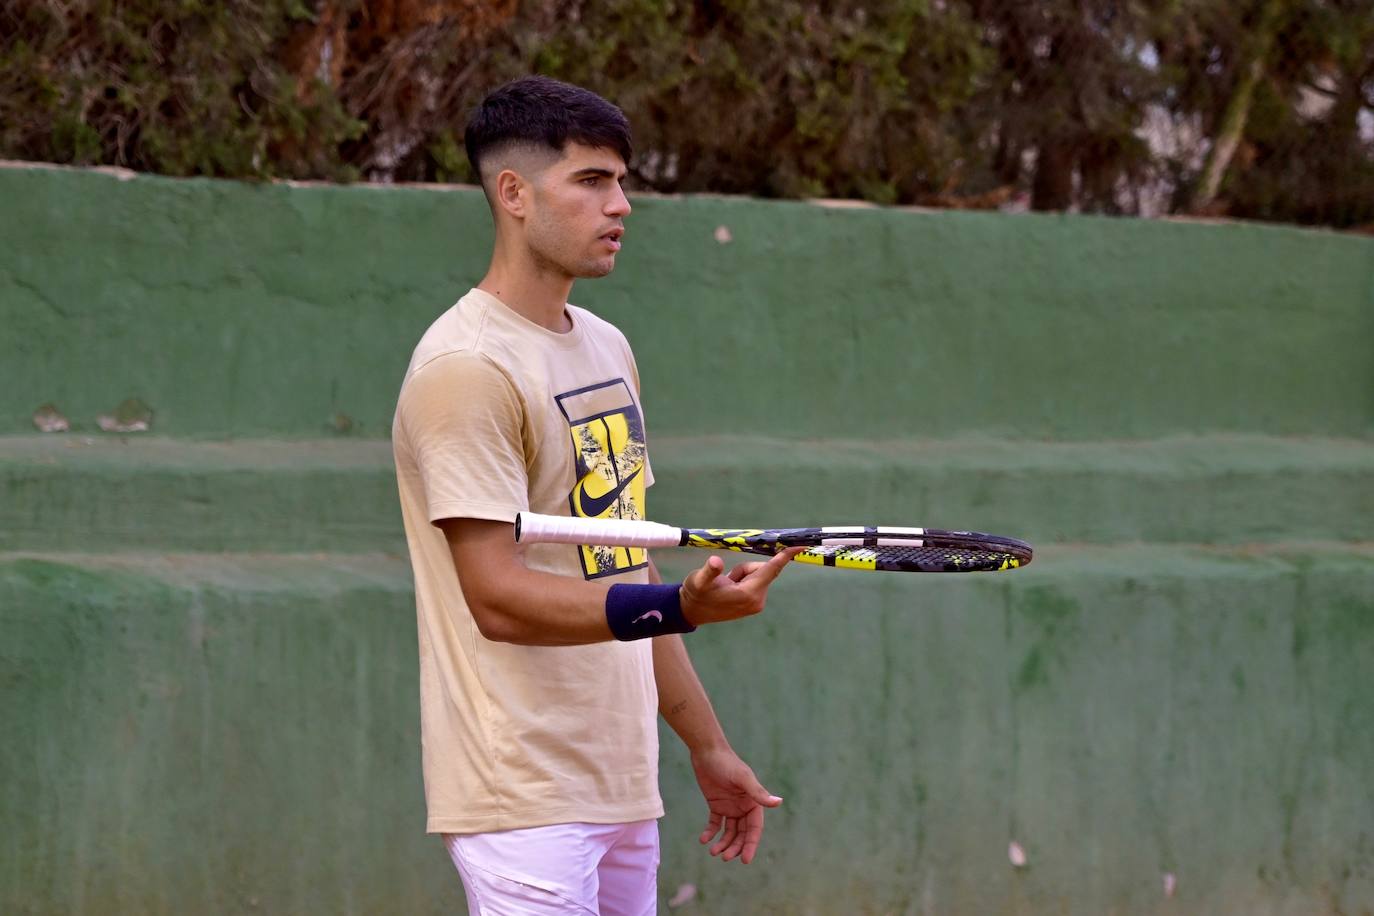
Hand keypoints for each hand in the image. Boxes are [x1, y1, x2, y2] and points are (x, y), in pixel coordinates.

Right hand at [679, 547, 804, 626]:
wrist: (693, 611)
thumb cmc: (695, 594)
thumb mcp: (699, 580)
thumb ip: (710, 570)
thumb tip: (716, 562)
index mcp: (748, 594)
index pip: (771, 570)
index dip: (785, 556)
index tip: (801, 546)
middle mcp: (757, 600)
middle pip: (761, 570)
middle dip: (744, 569)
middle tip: (726, 578)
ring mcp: (756, 603)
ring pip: (757, 575)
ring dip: (742, 574)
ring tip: (725, 585)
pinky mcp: (754, 604)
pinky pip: (754, 582)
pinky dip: (743, 580)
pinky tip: (728, 589)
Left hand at [691, 746, 781, 863]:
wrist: (707, 751)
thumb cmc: (727, 763)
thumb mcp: (742, 778)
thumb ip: (758, 793)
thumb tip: (779, 803)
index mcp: (754, 802)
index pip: (755, 829)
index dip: (751, 845)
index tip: (745, 860)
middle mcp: (744, 807)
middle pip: (742, 833)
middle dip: (735, 847)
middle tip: (725, 858)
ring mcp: (730, 807)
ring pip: (729, 832)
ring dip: (723, 843)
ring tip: (713, 852)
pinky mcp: (716, 805)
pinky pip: (715, 824)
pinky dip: (710, 833)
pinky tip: (703, 840)